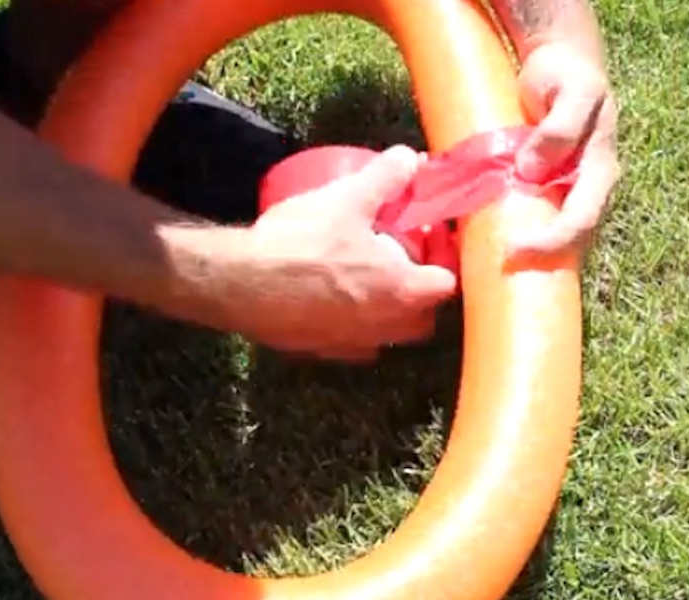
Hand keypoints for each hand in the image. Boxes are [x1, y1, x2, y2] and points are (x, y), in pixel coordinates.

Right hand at [235, 145, 456, 360]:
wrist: (241, 285)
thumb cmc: (301, 242)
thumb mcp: (346, 199)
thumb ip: (384, 178)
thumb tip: (410, 157)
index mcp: (403, 290)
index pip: (448, 284)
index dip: (445, 262)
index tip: (431, 242)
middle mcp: (386, 326)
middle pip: (424, 319)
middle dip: (421, 295)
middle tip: (404, 263)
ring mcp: (354, 344)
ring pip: (389, 336)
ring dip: (389, 314)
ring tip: (370, 283)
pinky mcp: (322, 353)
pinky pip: (352, 346)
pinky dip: (353, 329)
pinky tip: (335, 305)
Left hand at [511, 41, 619, 256]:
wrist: (563, 63)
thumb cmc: (569, 76)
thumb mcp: (573, 92)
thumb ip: (559, 129)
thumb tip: (530, 172)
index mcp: (601, 171)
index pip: (582, 220)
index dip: (553, 241)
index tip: (515, 250)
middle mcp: (591, 189)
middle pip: (574, 240)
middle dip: (542, 261)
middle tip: (501, 269)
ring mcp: (572, 191)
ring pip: (558, 235)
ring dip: (534, 255)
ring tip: (498, 268)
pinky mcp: (551, 188)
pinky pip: (540, 219)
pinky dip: (524, 235)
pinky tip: (496, 246)